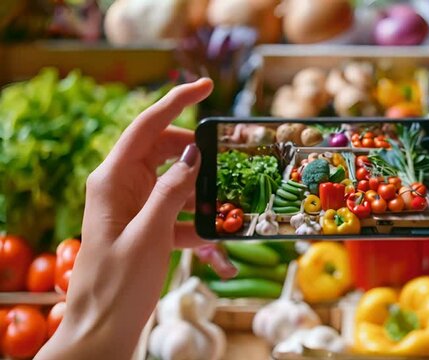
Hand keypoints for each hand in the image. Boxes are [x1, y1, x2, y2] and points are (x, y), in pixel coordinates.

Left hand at [37, 79, 235, 358]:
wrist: (102, 332)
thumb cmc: (119, 286)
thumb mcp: (150, 235)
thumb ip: (172, 190)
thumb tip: (194, 154)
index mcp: (113, 179)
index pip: (147, 125)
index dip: (176, 101)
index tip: (206, 86)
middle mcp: (121, 186)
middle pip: (166, 151)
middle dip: (198, 156)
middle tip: (229, 162)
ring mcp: (134, 207)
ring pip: (176, 183)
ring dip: (203, 196)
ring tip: (230, 206)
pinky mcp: (145, 228)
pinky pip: (178, 214)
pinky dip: (198, 225)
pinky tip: (218, 247)